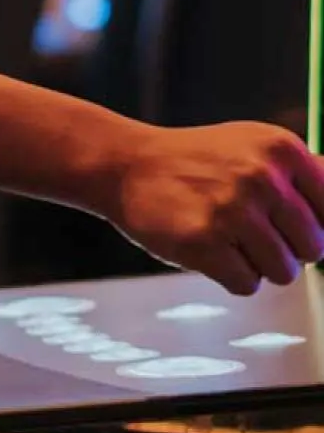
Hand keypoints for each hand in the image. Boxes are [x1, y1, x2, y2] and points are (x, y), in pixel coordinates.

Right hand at [107, 120, 323, 294]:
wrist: (127, 165)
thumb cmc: (198, 162)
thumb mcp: (253, 147)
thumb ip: (305, 174)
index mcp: (282, 148)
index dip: (311, 226)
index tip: (286, 223)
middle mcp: (262, 176)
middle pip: (313, 248)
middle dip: (287, 249)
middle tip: (250, 231)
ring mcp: (233, 209)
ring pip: (284, 272)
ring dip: (259, 266)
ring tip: (228, 238)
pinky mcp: (205, 242)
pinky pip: (248, 285)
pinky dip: (231, 276)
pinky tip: (209, 248)